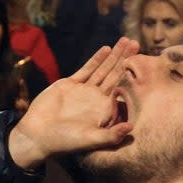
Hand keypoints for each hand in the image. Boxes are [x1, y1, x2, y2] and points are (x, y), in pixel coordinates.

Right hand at [8, 38, 138, 168]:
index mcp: (104, 109)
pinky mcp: (69, 84)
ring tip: (125, 41)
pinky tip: (106, 49)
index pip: (122, 88)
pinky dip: (96, 59)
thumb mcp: (90, 140)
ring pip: (102, 68)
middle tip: (137, 43)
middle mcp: (96, 97)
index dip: (132, 75)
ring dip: (113, 55)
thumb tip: (131, 128)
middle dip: (125, 58)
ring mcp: (83, 89)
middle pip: (114, 74)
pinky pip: (86, 69)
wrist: (38, 135)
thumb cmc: (64, 142)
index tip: (144, 62)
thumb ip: (111, 135)